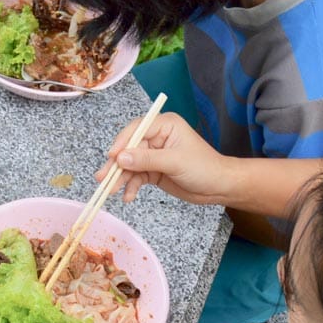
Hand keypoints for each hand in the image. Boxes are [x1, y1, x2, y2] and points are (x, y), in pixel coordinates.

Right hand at [95, 111, 235, 206]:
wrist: (220, 188)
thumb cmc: (204, 168)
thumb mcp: (174, 161)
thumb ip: (146, 159)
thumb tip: (120, 158)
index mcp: (164, 125)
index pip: (136, 130)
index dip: (122, 143)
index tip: (112, 156)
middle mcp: (156, 138)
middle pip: (129, 149)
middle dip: (117, 165)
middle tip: (103, 178)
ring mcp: (154, 155)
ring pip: (130, 164)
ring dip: (121, 178)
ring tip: (112, 191)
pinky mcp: (153, 170)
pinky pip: (136, 177)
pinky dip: (131, 186)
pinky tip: (128, 196)